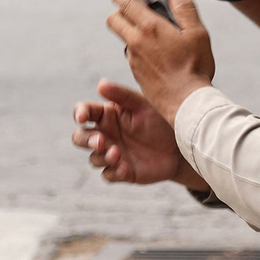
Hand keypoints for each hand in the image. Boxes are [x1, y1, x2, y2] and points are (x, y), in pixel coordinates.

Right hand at [72, 80, 205, 186]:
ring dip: (102, 156)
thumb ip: (121, 95)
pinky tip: (124, 168)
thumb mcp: (142, 105)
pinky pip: (109, 175)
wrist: (180, 145)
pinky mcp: (122, 172)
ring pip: (94, 158)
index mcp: (107, 115)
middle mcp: (106, 135)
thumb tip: (100, 84)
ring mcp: (112, 154)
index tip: (82, 118)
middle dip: (85, 140)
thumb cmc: (160, 119)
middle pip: (80, 138)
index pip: (84, 112)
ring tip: (117, 153)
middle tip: (100, 141)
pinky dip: (113, 172)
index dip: (79, 114)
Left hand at [106, 0, 215, 123]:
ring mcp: (134, 59)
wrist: (186, 102)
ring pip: (124, 39)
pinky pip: (133, 56)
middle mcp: (137, 42)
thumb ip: (185, 9)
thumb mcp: (197, 33)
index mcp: (151, 27)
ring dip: (131, 33)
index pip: (126, 3)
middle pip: (114, 21)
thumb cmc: (195, 67)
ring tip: (152, 34)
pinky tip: (157, 55)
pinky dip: (139, 50)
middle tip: (131, 10)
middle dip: (118, 12)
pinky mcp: (136, 73)